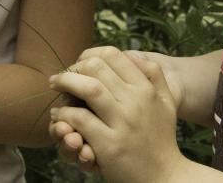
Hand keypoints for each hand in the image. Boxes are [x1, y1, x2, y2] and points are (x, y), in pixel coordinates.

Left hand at [48, 46, 187, 182]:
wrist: (165, 176)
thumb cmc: (161, 138)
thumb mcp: (167, 102)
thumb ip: (154, 76)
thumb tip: (133, 54)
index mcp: (146, 89)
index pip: (114, 55)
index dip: (91, 54)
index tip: (80, 64)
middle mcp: (136, 101)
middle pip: (96, 67)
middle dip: (73, 68)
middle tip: (62, 76)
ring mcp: (123, 123)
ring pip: (88, 88)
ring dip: (65, 83)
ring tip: (55, 86)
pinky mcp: (110, 145)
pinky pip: (80, 119)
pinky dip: (64, 114)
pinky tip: (59, 116)